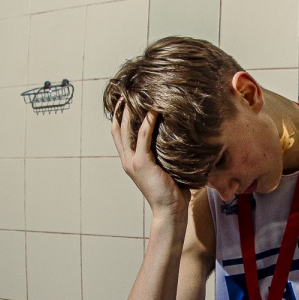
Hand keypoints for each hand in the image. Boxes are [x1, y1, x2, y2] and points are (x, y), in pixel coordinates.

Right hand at [110, 102, 189, 218]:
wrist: (170, 210)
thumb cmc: (173, 191)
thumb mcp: (166, 167)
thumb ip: (166, 152)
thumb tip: (180, 134)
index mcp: (130, 160)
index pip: (119, 133)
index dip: (119, 115)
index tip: (127, 99)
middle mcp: (127, 159)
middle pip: (117, 127)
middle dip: (121, 107)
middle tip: (128, 89)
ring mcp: (132, 161)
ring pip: (126, 129)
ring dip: (132, 109)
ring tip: (140, 92)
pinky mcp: (142, 163)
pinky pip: (143, 136)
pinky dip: (147, 121)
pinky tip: (154, 109)